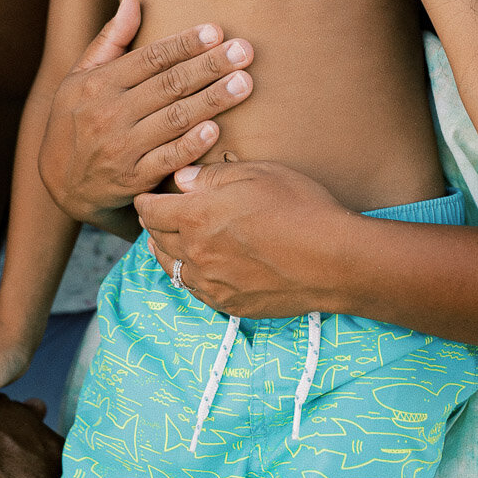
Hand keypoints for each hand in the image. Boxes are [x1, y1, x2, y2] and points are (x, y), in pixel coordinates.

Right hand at [37, 0, 254, 221]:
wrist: (59, 184)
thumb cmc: (75, 121)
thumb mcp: (80, 78)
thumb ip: (110, 40)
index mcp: (99, 83)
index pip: (150, 58)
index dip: (185, 43)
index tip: (216, 31)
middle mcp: (109, 113)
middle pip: (169, 84)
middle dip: (210, 66)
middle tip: (244, 52)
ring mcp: (122, 148)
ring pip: (174, 119)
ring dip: (212, 100)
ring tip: (243, 83)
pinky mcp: (132, 180)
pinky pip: (167, 159)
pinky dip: (191, 145)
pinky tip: (215, 129)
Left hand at [135, 158, 350, 317]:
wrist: (333, 260)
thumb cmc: (300, 207)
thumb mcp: (256, 174)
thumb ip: (211, 176)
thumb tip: (183, 179)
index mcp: (196, 217)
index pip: (151, 210)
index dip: (144, 200)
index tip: (144, 196)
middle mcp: (197, 253)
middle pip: (157, 240)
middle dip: (152, 225)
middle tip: (153, 216)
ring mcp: (212, 283)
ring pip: (172, 269)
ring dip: (167, 252)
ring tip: (170, 241)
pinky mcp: (230, 304)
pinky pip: (196, 290)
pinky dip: (191, 275)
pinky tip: (200, 267)